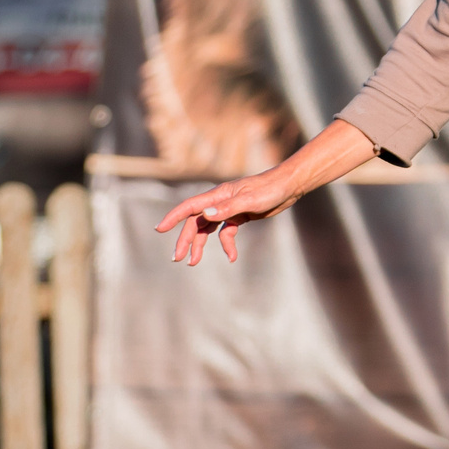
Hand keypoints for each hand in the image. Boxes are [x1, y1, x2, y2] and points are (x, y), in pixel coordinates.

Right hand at [154, 168, 295, 266]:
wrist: (289, 186)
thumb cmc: (269, 189)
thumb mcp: (250, 200)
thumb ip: (228, 208)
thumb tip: (206, 216)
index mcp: (217, 195)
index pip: (189, 207)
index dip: (173, 217)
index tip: (159, 229)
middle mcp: (219, 202)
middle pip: (196, 222)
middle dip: (185, 240)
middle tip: (177, 258)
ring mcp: (229, 209)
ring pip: (208, 229)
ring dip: (200, 245)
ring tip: (193, 262)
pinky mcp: (239, 216)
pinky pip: (226, 232)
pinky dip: (227, 244)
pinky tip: (232, 256)